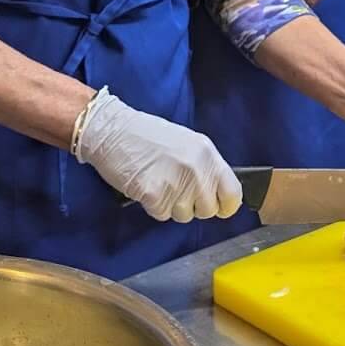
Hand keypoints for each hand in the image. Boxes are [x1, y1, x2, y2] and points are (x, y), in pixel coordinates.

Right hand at [75, 88, 241, 221]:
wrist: (111, 130)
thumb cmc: (146, 136)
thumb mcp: (186, 143)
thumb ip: (205, 166)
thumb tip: (217, 192)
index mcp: (207, 153)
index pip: (233, 192)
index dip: (226, 205)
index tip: (219, 207)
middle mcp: (196, 169)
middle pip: (208, 210)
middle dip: (193, 206)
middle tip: (176, 189)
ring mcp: (177, 183)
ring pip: (184, 215)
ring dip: (171, 205)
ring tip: (158, 182)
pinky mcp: (155, 195)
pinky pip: (162, 215)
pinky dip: (153, 206)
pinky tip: (146, 186)